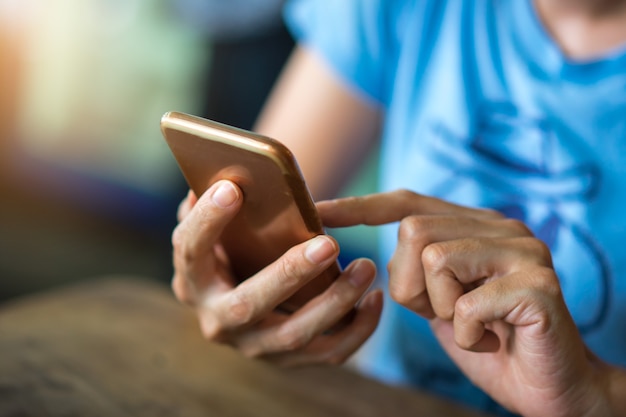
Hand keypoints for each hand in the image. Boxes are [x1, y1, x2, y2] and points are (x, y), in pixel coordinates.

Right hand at [171, 180, 382, 365]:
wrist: (240, 304)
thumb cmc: (232, 252)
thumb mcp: (215, 229)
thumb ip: (211, 204)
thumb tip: (224, 173)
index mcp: (193, 280)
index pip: (190, 251)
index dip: (207, 222)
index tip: (233, 188)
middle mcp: (217, 321)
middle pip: (248, 304)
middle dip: (289, 274)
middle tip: (329, 244)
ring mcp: (253, 346)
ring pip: (293, 334)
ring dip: (335, 303)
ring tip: (367, 267)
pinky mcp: (288, 359)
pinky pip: (328, 353)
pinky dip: (357, 329)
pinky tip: (376, 298)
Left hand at [318, 190, 612, 416]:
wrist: (551, 389)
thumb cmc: (489, 343)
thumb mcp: (439, 301)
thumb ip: (416, 270)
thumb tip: (365, 253)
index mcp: (476, 226)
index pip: (408, 203)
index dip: (360, 207)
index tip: (316, 212)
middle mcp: (502, 227)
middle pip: (413, 232)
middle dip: (412, 286)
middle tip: (447, 314)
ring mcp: (524, 251)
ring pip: (435, 260)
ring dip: (442, 310)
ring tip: (475, 325)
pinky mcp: (539, 285)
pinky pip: (466, 304)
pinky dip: (469, 335)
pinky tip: (494, 340)